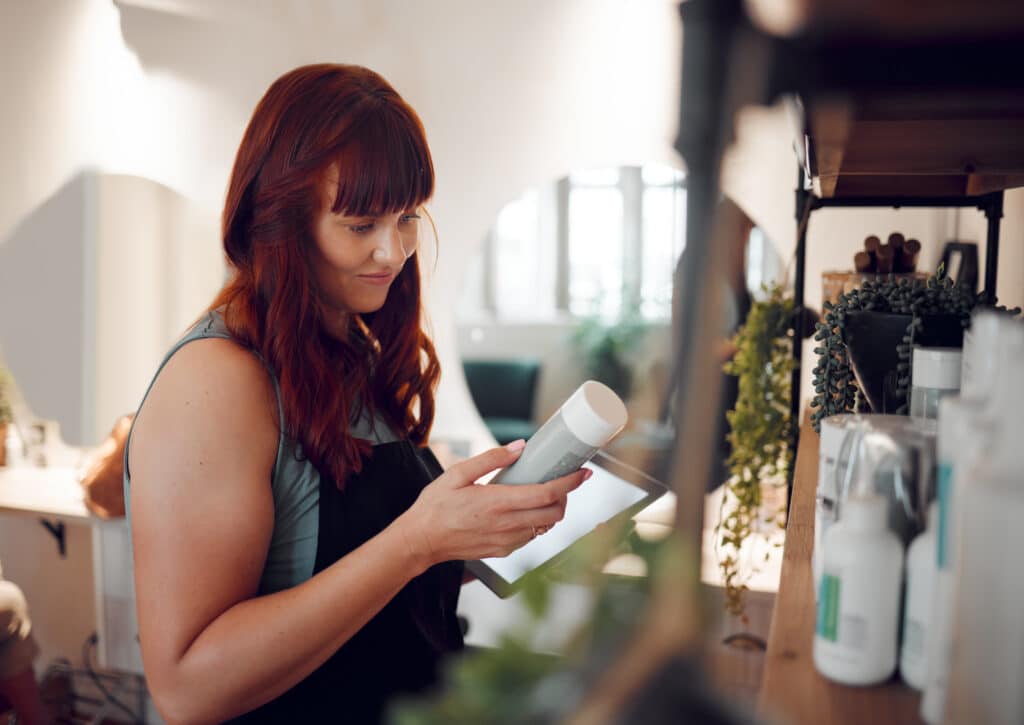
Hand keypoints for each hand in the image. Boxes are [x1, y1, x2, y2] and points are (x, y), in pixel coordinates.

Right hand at [397, 440, 590, 567]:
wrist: (421, 541)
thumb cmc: (435, 506)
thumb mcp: (457, 473)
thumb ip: (490, 459)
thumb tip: (519, 448)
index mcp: (497, 502)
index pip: (547, 493)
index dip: (570, 483)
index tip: (583, 473)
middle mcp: (506, 525)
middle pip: (554, 514)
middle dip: (566, 497)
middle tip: (562, 483)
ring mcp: (506, 541)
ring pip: (545, 527)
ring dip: (551, 511)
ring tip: (543, 495)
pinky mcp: (502, 551)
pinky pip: (530, 537)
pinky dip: (536, 524)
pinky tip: (524, 512)